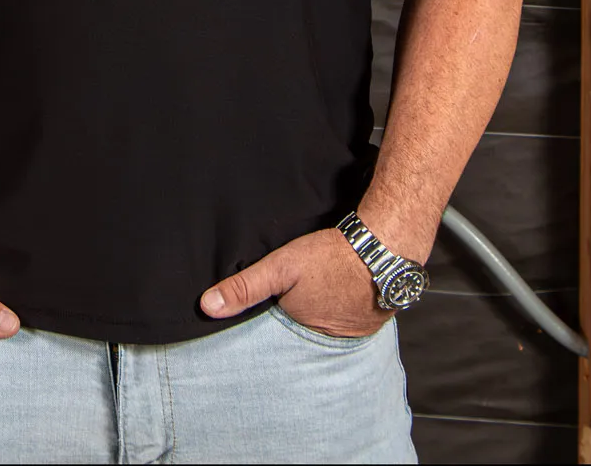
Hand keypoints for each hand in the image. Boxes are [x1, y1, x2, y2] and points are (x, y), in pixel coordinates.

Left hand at [200, 228, 387, 337]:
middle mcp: (324, 340)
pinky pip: (347, 323)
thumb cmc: (331, 257)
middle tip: (302, 296)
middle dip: (296, 319)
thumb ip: (245, 287)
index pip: (275, 332)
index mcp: (299, 329)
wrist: (383, 249)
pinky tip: (339, 294)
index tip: (271, 307)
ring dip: (321, 315)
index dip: (272, 318)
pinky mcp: (368, 325)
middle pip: (300, 330)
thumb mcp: (280, 267)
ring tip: (320, 294)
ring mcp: (349, 335)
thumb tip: (208, 306)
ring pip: (324, 327)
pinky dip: (342, 312)